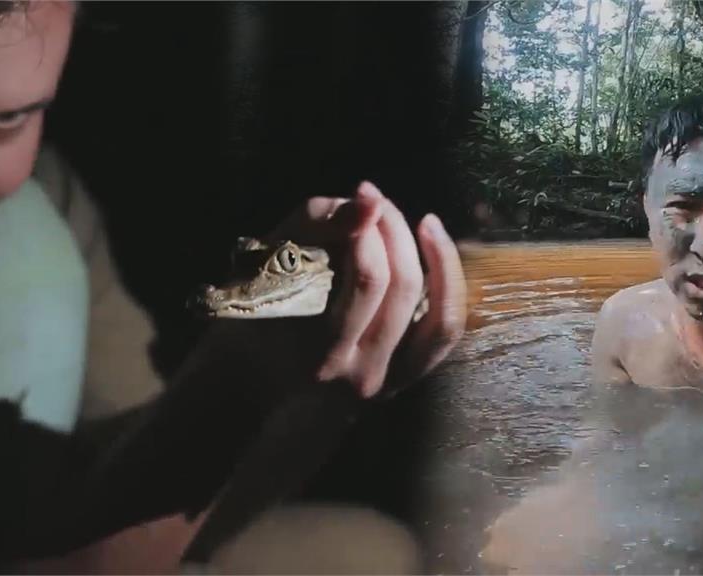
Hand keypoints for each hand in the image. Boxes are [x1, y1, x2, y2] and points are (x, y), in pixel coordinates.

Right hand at [268, 181, 465, 397]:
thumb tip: (370, 202)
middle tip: (378, 203)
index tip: (362, 193)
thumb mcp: (269, 262)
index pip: (365, 279)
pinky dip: (449, 291)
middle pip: (402, 289)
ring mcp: (389, 383)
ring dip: (436, 258)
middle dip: (396, 233)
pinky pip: (445, 333)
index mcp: (321, 353)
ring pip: (438, 314)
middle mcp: (361, 375)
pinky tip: (438, 255)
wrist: (254, 379)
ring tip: (422, 224)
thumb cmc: (253, 312)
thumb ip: (316, 224)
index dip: (370, 227)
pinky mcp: (406, 380)